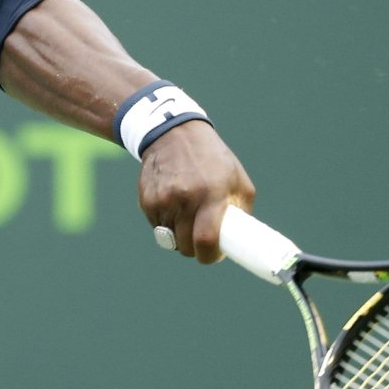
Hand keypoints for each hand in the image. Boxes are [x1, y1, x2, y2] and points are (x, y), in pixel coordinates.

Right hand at [137, 120, 255, 262]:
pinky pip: (156, 225)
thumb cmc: (213, 159)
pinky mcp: (146, 199)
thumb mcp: (237, 178)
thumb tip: (242, 240)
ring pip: (168, 238)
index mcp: (211, 193)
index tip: (213, 255)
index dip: (209, 256)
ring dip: (178, 235)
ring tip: (186, 217)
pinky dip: (165, 223)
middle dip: (194, 249)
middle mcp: (184, 197)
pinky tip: (172, 205)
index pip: (205, 239)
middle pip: (185, 245)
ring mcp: (162, 199)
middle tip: (201, 241)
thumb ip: (241, 210)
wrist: (174, 133)